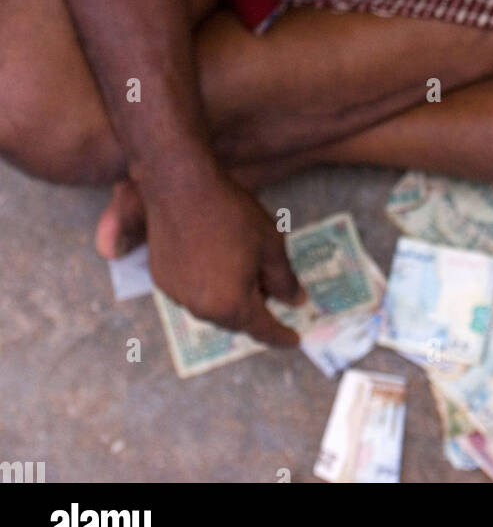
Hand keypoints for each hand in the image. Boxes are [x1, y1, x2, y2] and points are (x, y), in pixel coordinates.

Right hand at [143, 162, 304, 345]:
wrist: (180, 186)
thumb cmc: (232, 215)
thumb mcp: (270, 245)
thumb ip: (285, 280)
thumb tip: (296, 302)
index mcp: (230, 305)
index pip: (262, 329)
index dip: (281, 335)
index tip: (295, 340)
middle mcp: (200, 309)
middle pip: (235, 319)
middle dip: (255, 308)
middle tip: (271, 286)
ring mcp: (177, 295)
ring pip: (212, 306)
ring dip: (230, 296)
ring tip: (243, 264)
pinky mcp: (161, 279)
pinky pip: (192, 292)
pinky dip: (208, 284)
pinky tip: (214, 257)